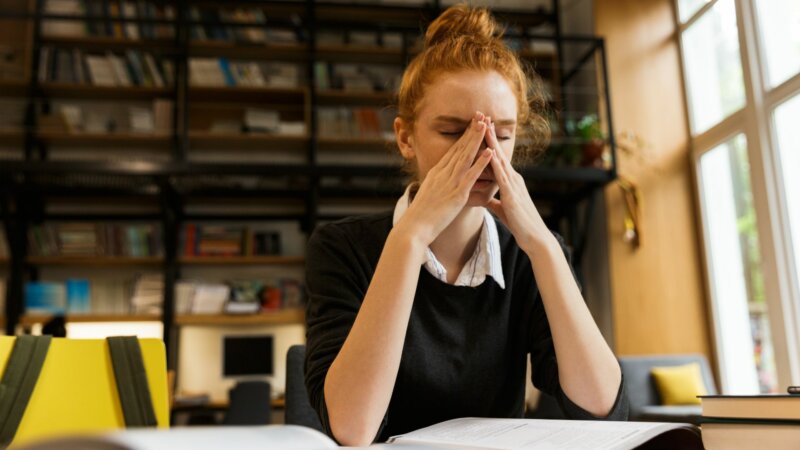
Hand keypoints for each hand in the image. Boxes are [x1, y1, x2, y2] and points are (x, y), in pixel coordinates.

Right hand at [395, 111, 494, 248]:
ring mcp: (450, 182)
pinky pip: (471, 175)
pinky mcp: (457, 194)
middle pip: (460, 147)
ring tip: (486, 124)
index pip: (453, 150)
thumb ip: (436, 184)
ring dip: (477, 139)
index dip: (464, 135)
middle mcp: (443, 173)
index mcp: (437, 172)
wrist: (414, 226)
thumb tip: (439, 180)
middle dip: (471, 130)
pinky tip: (490, 152)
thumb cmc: (421, 214)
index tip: (472, 123)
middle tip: (481, 114)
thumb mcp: (428, 193)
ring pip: (466, 156)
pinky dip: (481, 162)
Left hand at [483, 117, 552, 255]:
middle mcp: (513, 180)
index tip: (481, 128)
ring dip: (492, 143)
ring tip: (484, 127)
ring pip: (500, 160)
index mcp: (510, 182)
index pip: (497, 158)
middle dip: (490, 135)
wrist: (535, 238)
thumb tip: (486, 198)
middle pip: (499, 153)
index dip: (489, 143)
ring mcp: (514, 186)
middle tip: (482, 117)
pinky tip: (490, 153)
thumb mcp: (503, 209)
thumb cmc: (520, 225)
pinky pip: (502, 177)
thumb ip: (495, 201)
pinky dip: (495, 164)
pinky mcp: (512, 196)